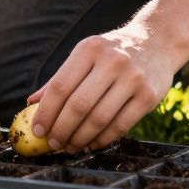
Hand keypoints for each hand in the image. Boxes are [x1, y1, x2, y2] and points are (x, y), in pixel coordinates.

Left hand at [28, 25, 177, 152]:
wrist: (157, 42)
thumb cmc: (112, 52)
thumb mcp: (85, 54)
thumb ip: (60, 78)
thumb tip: (32, 103)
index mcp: (89, 49)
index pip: (60, 86)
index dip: (46, 112)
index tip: (37, 130)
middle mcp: (112, 62)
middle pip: (78, 105)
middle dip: (61, 130)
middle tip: (53, 143)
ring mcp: (133, 79)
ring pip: (99, 119)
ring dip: (80, 138)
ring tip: (70, 146)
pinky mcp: (149, 96)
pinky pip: (120, 125)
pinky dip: (103, 139)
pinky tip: (92, 143)